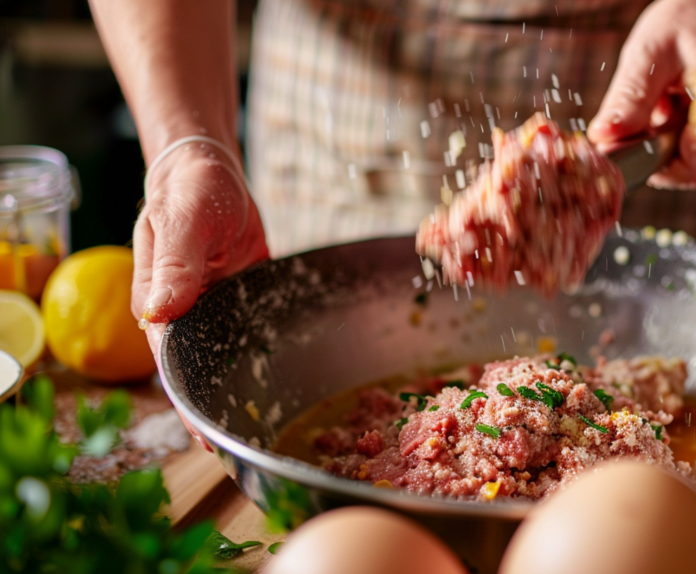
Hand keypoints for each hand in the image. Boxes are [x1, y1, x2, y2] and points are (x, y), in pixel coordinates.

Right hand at [132, 143, 268, 449]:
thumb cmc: (188, 190)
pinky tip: (281, 382)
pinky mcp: (238, 302)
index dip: (190, 401)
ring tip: (264, 429)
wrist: (209, 171)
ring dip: (240, 388)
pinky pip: (248, 335)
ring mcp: (213, 310)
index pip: (175, 363)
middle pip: (200, 369)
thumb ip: (175, 265)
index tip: (207, 435)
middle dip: (218, 407)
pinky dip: (261, 358)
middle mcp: (186, 314)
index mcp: (161, 304)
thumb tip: (158, 312)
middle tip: (242, 447)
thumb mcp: (182, 221)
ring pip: (225, 358)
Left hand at [588, 0, 695, 189]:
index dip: (659, 167)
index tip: (633, 148)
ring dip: (678, 136)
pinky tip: (683, 96)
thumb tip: (604, 141)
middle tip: (648, 113)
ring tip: (667, 98)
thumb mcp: (650, 51)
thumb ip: (628, 100)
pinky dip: (691, 126)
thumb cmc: (692, 12)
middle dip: (666, 148)